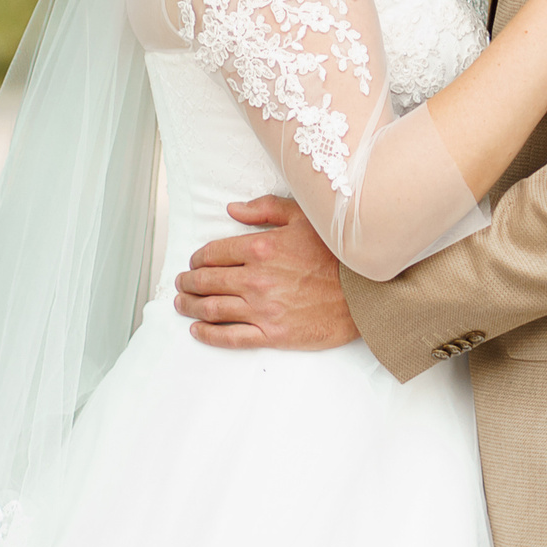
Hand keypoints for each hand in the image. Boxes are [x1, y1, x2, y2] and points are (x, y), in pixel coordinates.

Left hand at [174, 196, 358, 349]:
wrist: (364, 293)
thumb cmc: (337, 254)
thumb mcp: (303, 218)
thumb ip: (264, 209)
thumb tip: (232, 209)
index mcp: (261, 248)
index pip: (214, 253)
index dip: (198, 258)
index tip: (194, 262)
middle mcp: (256, 279)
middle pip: (207, 281)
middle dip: (188, 281)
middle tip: (181, 283)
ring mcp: (262, 310)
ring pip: (212, 308)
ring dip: (190, 306)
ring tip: (181, 303)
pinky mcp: (272, 335)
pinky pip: (230, 337)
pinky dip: (208, 334)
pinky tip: (197, 331)